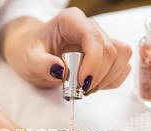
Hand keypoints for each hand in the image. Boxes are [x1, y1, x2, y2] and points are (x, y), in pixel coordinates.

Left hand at [0, 8, 131, 92]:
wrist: (33, 53)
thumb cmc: (30, 52)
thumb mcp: (28, 59)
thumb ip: (41, 64)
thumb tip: (60, 70)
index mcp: (71, 21)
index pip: (94, 38)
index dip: (93, 63)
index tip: (82, 83)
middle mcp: (90, 26)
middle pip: (111, 50)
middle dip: (97, 76)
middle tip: (77, 90)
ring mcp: (101, 39)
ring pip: (122, 57)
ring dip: (107, 79)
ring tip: (85, 88)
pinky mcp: (107, 53)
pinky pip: (122, 66)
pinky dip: (111, 81)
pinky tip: (93, 85)